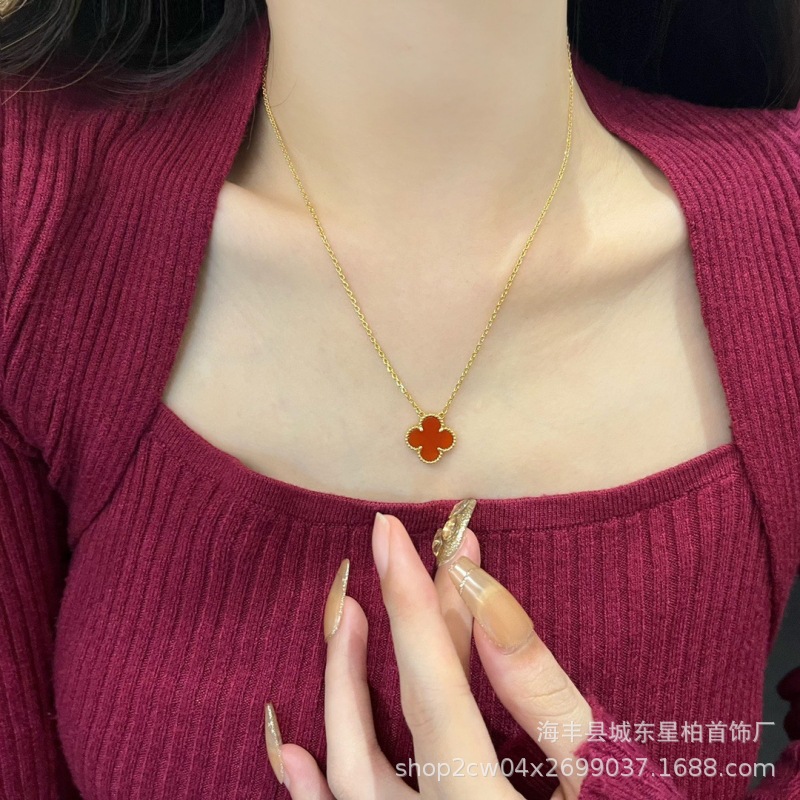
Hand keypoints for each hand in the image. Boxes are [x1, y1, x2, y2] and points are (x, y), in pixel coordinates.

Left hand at [265, 510, 593, 798]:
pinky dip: (313, 790)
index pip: (435, 691)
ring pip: (350, 783)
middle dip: (378, 639)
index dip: (411, 605)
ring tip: (345, 625)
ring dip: (340, 698)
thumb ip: (543, 692)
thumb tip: (480, 594)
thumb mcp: (608, 775)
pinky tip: (287, 748)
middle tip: (381, 563)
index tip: (387, 534)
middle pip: (382, 733)